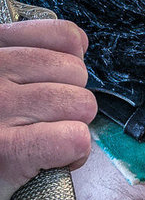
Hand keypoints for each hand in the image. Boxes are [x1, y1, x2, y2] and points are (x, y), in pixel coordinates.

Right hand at [0, 16, 96, 199]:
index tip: (56, 86)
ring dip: (72, 129)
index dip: (72, 66)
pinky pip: (75, 138)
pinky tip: (51, 162)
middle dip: (71, 103)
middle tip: (44, 125)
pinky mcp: (9, 150)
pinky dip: (72, 155)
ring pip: (81, 105)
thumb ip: (29, 56)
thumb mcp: (0, 82)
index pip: (64, 36)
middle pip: (77, 74)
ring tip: (45, 144)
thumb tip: (78, 43)